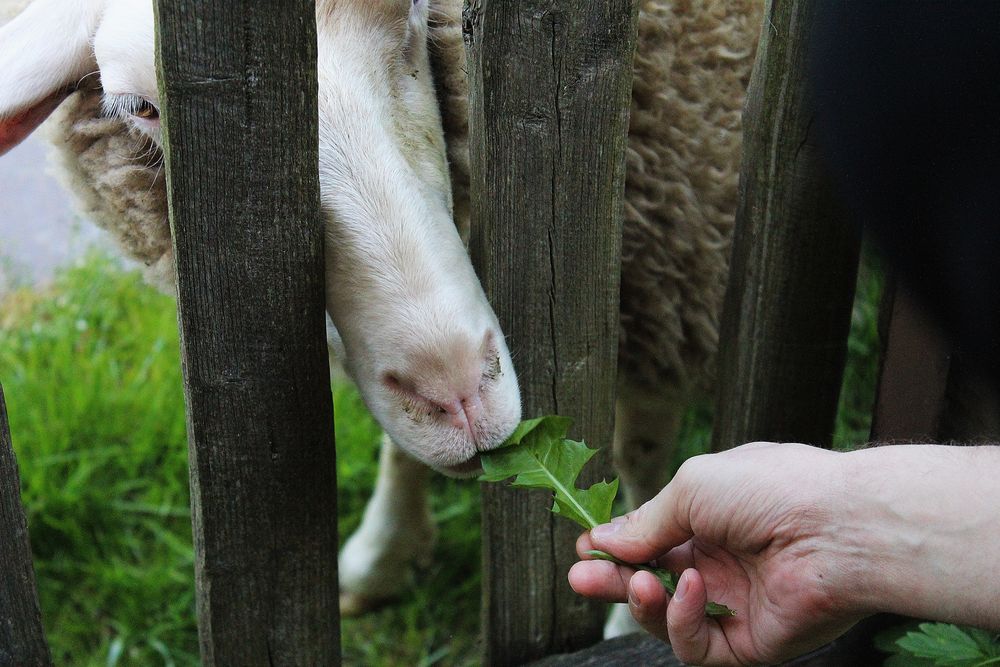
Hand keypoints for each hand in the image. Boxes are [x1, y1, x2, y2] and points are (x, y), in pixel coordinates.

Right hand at [569, 442, 870, 665]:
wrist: (838, 526)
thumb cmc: (771, 489)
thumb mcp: (692, 487)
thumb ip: (646, 521)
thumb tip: (603, 539)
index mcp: (710, 519)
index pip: (650, 540)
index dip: (616, 545)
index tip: (585, 546)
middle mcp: (720, 563)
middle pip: (650, 582)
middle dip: (612, 579)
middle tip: (581, 578)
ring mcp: (733, 604)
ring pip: (666, 618)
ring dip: (640, 601)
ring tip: (635, 583)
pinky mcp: (748, 642)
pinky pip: (696, 645)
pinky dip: (681, 620)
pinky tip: (688, 588)